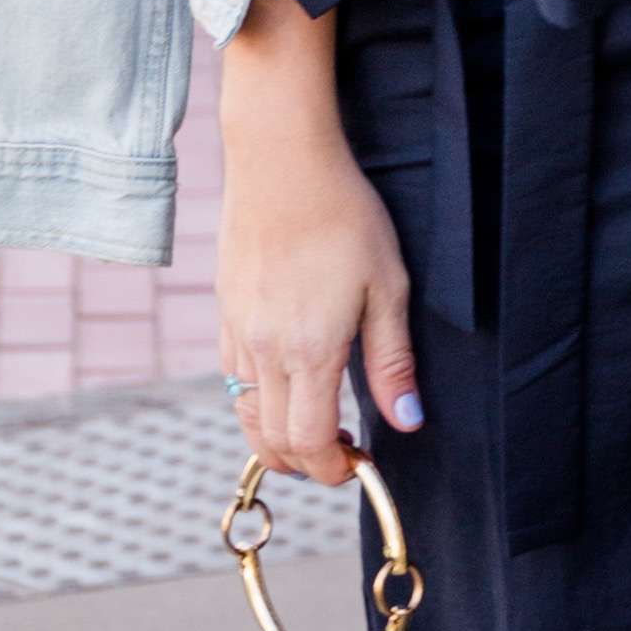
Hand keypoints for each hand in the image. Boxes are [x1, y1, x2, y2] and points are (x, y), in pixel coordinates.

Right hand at [216, 0, 419, 485]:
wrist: (282, 161)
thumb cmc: (346, 217)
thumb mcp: (388, 288)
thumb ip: (392, 362)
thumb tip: (406, 422)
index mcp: (309, 350)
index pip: (308, 442)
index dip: (333, 469)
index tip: (358, 464)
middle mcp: (264, 351)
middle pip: (272, 441)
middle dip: (308, 462)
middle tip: (344, 450)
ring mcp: (237, 333)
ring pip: (246, 415)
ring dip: (278, 437)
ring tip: (317, 424)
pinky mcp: (225, 313)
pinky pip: (233, 381)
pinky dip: (257, 403)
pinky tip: (288, 385)